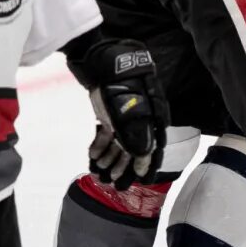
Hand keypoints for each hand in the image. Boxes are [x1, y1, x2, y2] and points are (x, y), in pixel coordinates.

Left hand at [65, 34, 168, 190]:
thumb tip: (143, 157)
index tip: (140, 180)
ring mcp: (125, 117)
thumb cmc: (121, 86)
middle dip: (124, 166)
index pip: (153, 146)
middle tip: (114, 183)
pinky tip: (92, 157)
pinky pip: (107, 135)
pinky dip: (100, 146)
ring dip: (110, 159)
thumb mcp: (129, 111)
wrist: (103, 63)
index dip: (146, 164)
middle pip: (135, 148)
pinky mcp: (110, 114)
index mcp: (152, 119)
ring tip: (100, 173)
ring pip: (120, 143)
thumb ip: (137, 135)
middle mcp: (141, 120)